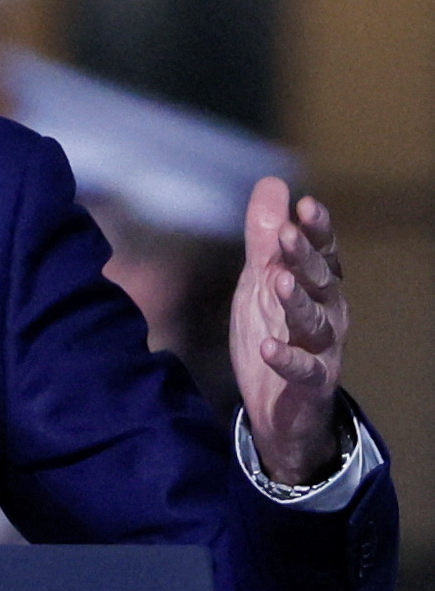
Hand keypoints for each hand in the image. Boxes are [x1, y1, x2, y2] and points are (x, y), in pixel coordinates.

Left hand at [230, 177, 347, 484]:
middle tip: (288, 233)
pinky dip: (286, 358)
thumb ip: (265, 237)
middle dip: (305, 256)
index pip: (321, 252)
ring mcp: (322, 349)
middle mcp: (327, 313)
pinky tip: (268, 347)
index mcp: (317, 286)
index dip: (317, 230)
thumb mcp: (262, 280)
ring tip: (278, 281)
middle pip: (320, 281)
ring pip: (314, 322)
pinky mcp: (310, 383)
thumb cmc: (275, 330)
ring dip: (297, 301)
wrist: (277, 406)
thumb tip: (273, 184)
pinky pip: (303, 370)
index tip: (307, 204)